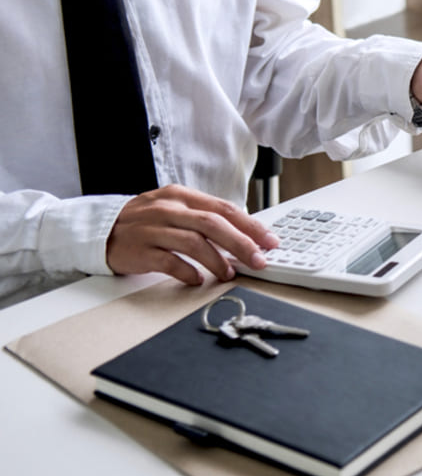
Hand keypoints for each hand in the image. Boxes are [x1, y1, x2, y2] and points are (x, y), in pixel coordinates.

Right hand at [107, 185, 279, 284]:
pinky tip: (197, 279)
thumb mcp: (175, 209)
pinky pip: (169, 262)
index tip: (270, 241)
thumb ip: (205, 219)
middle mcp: (168, 209)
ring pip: (193, 242)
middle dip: (241, 243)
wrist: (98, 230)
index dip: (250, 225)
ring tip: (228, 273)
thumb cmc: (144, 223)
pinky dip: (187, 272)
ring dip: (217, 260)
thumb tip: (244, 236)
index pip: (224, 208)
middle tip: (259, 260)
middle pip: (213, 224)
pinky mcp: (139, 250)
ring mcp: (153, 229)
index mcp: (182, 196)